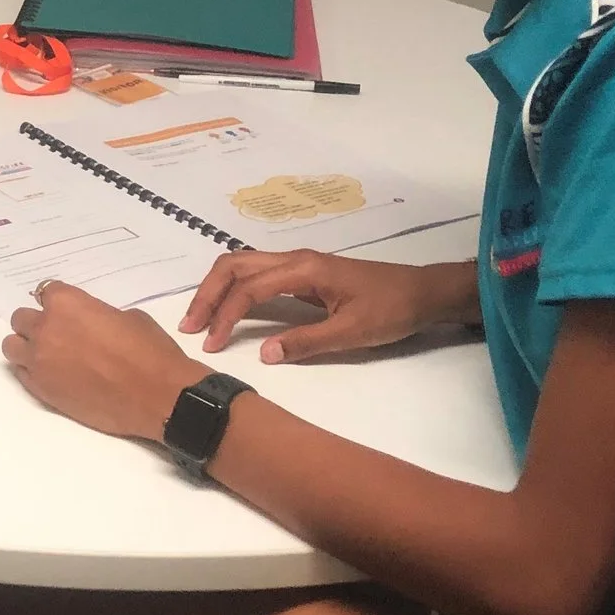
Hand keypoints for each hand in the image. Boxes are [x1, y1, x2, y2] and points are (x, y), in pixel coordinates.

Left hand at [4, 283, 207, 442]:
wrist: (156, 396)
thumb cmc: (150, 352)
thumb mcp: (127, 317)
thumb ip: (97, 315)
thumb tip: (90, 324)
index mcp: (66, 304)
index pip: (46, 291)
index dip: (58, 302)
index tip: (67, 311)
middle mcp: (45, 329)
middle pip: (22, 318)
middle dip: (37, 323)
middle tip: (57, 333)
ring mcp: (39, 361)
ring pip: (12, 346)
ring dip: (26, 346)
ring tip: (48, 354)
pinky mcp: (41, 390)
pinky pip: (21, 373)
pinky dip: (31, 370)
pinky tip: (51, 373)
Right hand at [179, 252, 461, 363]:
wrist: (423, 293)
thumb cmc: (392, 310)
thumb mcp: (352, 332)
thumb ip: (306, 342)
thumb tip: (264, 354)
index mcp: (304, 269)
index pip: (249, 289)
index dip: (225, 315)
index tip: (212, 344)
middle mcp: (295, 259)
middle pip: (235, 265)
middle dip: (208, 294)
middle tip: (190, 328)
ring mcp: (298, 264)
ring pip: (242, 265)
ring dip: (217, 289)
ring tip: (201, 320)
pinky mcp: (303, 274)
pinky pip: (256, 273)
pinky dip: (233, 288)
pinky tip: (228, 310)